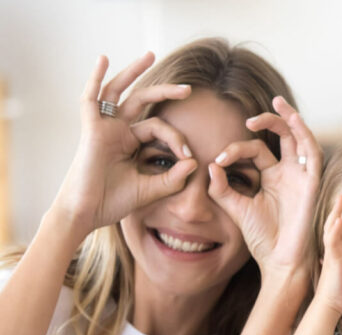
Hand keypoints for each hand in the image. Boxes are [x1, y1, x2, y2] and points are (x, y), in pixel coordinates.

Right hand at [53, 52, 196, 237]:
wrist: (88, 214)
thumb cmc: (114, 202)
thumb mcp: (152, 189)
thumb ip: (174, 178)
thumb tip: (194, 162)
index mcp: (130, 142)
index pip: (159, 128)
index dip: (177, 139)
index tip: (189, 157)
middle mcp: (117, 131)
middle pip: (143, 102)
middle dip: (166, 92)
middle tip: (189, 89)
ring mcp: (104, 128)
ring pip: (120, 91)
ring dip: (134, 71)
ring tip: (151, 55)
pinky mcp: (91, 130)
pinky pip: (91, 99)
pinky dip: (95, 78)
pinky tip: (103, 59)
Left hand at [208, 97, 321, 275]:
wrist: (279, 260)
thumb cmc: (262, 238)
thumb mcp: (236, 209)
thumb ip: (222, 188)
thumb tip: (210, 166)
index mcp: (272, 177)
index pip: (256, 150)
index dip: (235, 150)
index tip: (218, 161)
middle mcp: (288, 173)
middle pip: (283, 136)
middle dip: (270, 120)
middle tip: (250, 117)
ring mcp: (301, 176)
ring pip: (299, 138)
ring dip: (290, 119)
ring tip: (277, 102)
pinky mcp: (312, 183)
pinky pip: (312, 153)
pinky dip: (304, 135)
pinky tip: (294, 120)